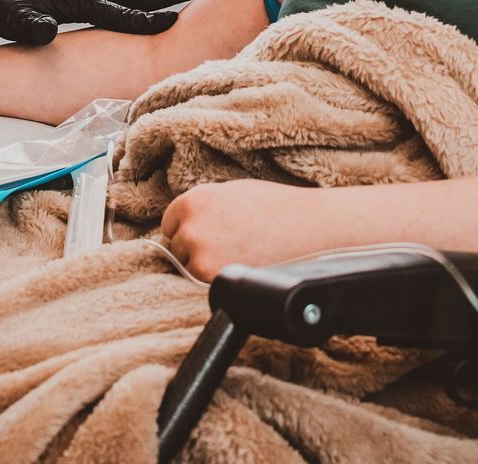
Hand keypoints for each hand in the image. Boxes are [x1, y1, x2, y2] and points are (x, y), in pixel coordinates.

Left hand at [158, 179, 337, 282]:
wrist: (307, 227)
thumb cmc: (275, 207)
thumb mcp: (232, 193)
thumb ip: (204, 207)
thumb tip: (185, 225)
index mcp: (194, 200)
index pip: (170, 223)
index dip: (188, 230)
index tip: (206, 236)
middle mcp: (191, 226)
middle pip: (178, 247)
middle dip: (196, 249)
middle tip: (227, 247)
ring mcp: (200, 254)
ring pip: (189, 268)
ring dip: (206, 267)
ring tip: (237, 256)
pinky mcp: (213, 278)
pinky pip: (204, 284)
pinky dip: (218, 281)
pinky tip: (241, 267)